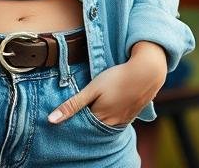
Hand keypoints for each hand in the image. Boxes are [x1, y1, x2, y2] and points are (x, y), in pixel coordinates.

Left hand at [49, 42, 166, 126]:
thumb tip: (51, 120)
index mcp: (100, 118)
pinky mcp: (132, 114)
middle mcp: (112, 124)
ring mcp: (124, 120)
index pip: (81, 125)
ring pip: (106, 123)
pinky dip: (111, 115)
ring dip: (99, 117)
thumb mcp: (92, 89)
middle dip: (85, 120)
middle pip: (93, 126)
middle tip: (81, 107)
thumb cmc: (117, 77)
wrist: (147, 71)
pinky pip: (117, 120)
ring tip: (95, 104)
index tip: (66, 112)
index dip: (73, 119)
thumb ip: (72, 105)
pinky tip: (110, 104)